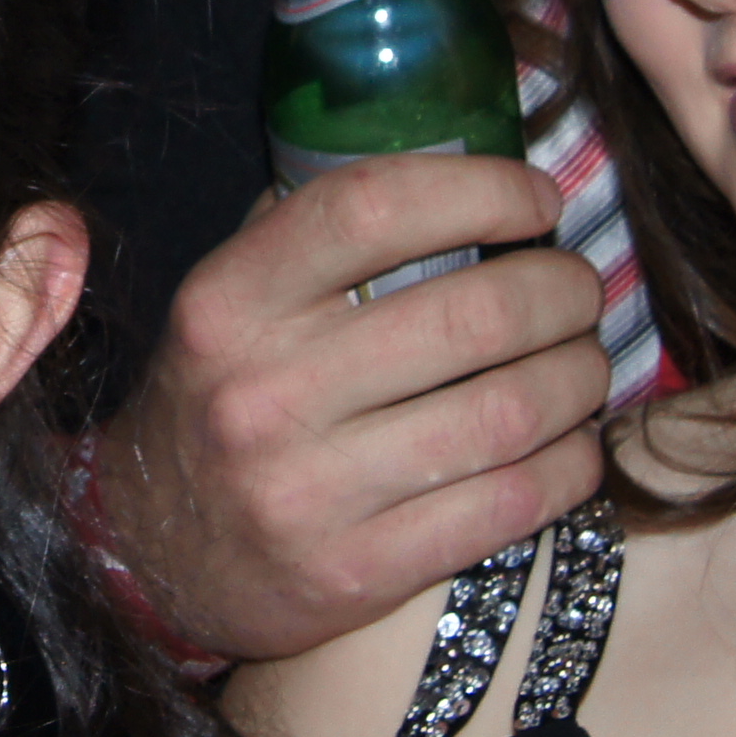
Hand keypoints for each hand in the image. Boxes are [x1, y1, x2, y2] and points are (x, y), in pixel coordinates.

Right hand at [92, 154, 611, 664]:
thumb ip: (314, 230)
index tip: (537, 199)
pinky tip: (574, 445)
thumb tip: (457, 163)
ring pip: (505, 413)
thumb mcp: (232, 302)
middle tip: (579, 290)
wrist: (150, 556)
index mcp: (229, 302)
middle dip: (560, 292)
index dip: (481, 190)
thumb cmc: (221, 400)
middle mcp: (263, 393)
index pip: (373, 209)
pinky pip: (507, 506)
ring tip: (585, 362)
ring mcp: (309, 492)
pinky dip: (569, 466)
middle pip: (468, 317)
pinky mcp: (356, 573)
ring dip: (578, 378)